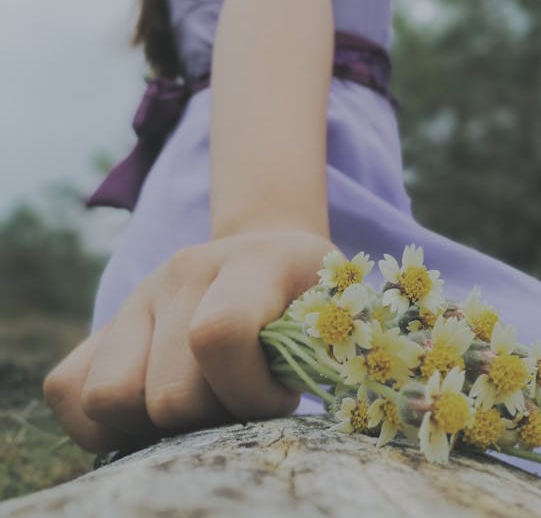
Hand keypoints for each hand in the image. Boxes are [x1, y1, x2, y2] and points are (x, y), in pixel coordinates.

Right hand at [43, 227, 342, 453]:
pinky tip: (157, 410)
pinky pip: (68, 390)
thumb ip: (321, 354)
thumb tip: (286, 406)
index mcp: (251, 261)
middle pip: (169, 392)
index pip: (218, 335)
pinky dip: (107, 422)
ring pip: (109, 398)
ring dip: (156, 426)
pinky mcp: (103, 324)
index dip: (249, 392)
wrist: (267, 249)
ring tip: (200, 407)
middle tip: (241, 404)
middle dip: (212, 421)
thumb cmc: (309, 296)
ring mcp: (137, 297)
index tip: (280, 397)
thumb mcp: (337, 311)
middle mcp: (182, 272)